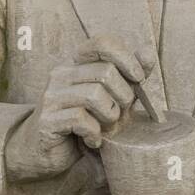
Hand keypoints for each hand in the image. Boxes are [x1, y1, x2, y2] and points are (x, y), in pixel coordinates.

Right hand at [5, 35, 154, 181]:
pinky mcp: (47, 119)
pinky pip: (81, 120)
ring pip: (95, 96)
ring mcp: (52, 96)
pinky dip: (94, 133)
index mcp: (77, 63)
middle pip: (106, 73)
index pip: (103, 42)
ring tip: (105, 128)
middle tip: (119, 115)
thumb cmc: (84, 122)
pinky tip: (92, 140)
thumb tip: (148, 54)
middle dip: (123, 98)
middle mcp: (61, 73)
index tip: (138, 78)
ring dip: (109, 117)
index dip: (127, 58)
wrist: (46, 152)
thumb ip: (130, 77)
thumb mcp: (113, 97)